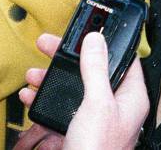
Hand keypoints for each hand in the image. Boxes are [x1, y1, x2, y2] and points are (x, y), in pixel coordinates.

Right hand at [14, 33, 148, 149]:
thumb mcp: (97, 103)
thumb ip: (95, 69)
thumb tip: (96, 39)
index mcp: (129, 97)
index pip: (122, 59)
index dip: (105, 42)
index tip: (88, 28)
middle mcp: (113, 106)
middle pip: (91, 70)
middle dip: (66, 58)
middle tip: (47, 44)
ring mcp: (94, 119)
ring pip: (72, 88)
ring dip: (50, 79)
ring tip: (33, 74)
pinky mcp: (77, 131)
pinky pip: (60, 109)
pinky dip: (44, 101)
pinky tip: (30, 96)